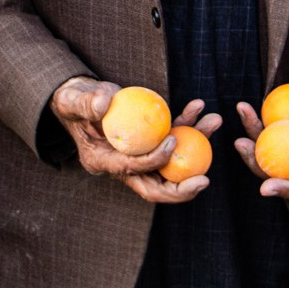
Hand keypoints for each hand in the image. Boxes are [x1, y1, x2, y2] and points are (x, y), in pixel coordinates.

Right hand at [50, 79, 221, 203]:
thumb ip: (87, 102)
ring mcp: (138, 157)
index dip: (152, 161)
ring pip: (170, 162)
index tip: (172, 142)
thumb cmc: (75, 99)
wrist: (80, 98)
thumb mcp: (74, 99)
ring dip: (196, 142)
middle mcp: (122, 166)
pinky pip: (172, 138)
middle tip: (204, 180)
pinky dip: (187, 125)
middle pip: (154, 187)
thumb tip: (103, 104)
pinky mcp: (149, 143)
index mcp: (102, 162)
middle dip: (181, 189)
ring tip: (213, 120)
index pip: (130, 170)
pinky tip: (198, 107)